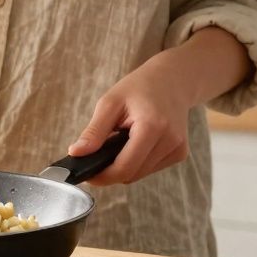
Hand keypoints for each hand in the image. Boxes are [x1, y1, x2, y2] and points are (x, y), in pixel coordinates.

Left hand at [67, 62, 193, 185]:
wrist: (172, 79)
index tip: (86, 174)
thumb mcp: (110, 103)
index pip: (124, 168)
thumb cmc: (139, 87)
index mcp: (152, 126)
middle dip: (111, 170)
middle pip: (132, 174)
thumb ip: (94, 131)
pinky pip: (150, 168)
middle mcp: (170, 141)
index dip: (102, 176)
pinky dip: (137, 162)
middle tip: (97, 154)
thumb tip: (76, 153)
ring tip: (119, 141)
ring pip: (140, 174)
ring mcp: (178, 149)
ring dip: (124, 165)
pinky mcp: (180, 153)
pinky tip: (135, 143)